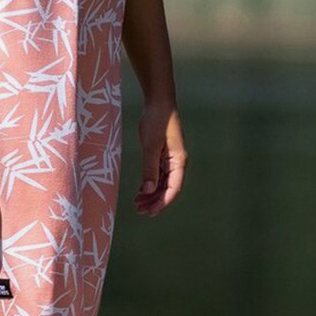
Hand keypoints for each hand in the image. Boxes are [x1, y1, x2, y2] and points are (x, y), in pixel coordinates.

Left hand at [134, 100, 186, 216]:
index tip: (151, 212)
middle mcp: (177, 163)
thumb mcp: (151, 145)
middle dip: (155, 201)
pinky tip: (140, 192)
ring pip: (163, 183)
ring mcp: (171, 160)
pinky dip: (150, 184)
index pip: (173, 188)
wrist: (159, 102)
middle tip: (140, 212)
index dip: (163, 202)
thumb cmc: (157, 121)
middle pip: (168, 188)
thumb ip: (150, 169)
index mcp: (178, 161)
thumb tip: (148, 190)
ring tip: (137, 204)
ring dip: (151, 194)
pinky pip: (158, 175)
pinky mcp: (163, 155)